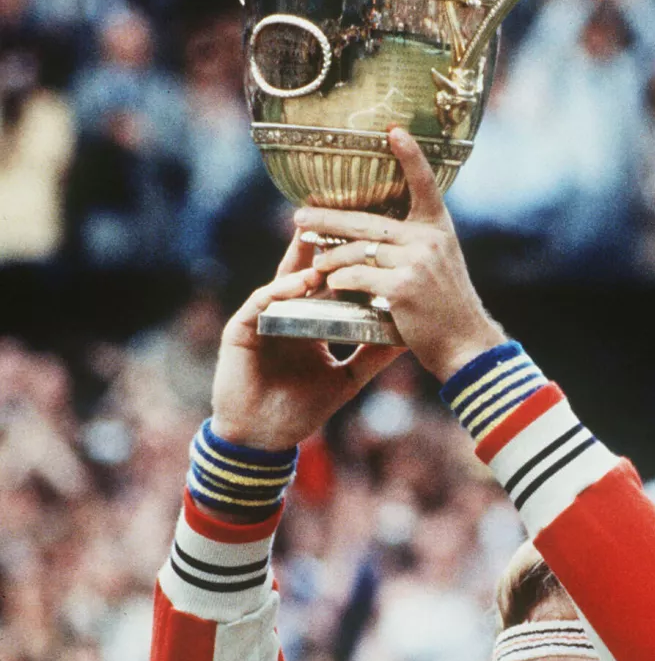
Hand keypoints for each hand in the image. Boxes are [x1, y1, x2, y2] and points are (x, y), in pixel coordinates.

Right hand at [210, 236, 402, 450]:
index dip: (346, 261)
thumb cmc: (301, 410)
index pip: (328, 283)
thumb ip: (373, 355)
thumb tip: (409, 336)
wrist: (263, 439)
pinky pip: (261, 304)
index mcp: (308, 321)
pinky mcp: (240, 329)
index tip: (370, 240)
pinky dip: (280, 292)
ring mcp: (261, 318)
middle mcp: (284, 313)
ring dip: (302, 267)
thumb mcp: (348, 379)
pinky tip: (300, 286)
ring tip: (324, 254)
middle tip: (340, 221)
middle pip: (304, 272)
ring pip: (282, 283)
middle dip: (320, 248)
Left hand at [294, 127, 505, 381]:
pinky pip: (357, 276)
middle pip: (367, 221)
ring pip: (357, 250)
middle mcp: (428, 239)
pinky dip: (339, 281)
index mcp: (438, 229)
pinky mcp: (401, 287)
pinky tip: (330, 286)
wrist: (466, 345)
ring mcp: (415, 262)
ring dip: (329, 258)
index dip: (410, 156)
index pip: (425, 184)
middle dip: (329, 219)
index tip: (393, 130)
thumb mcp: (441, 265)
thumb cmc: (447, 308)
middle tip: (299, 217)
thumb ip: (415, 244)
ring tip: (312, 265)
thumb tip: (374, 233)